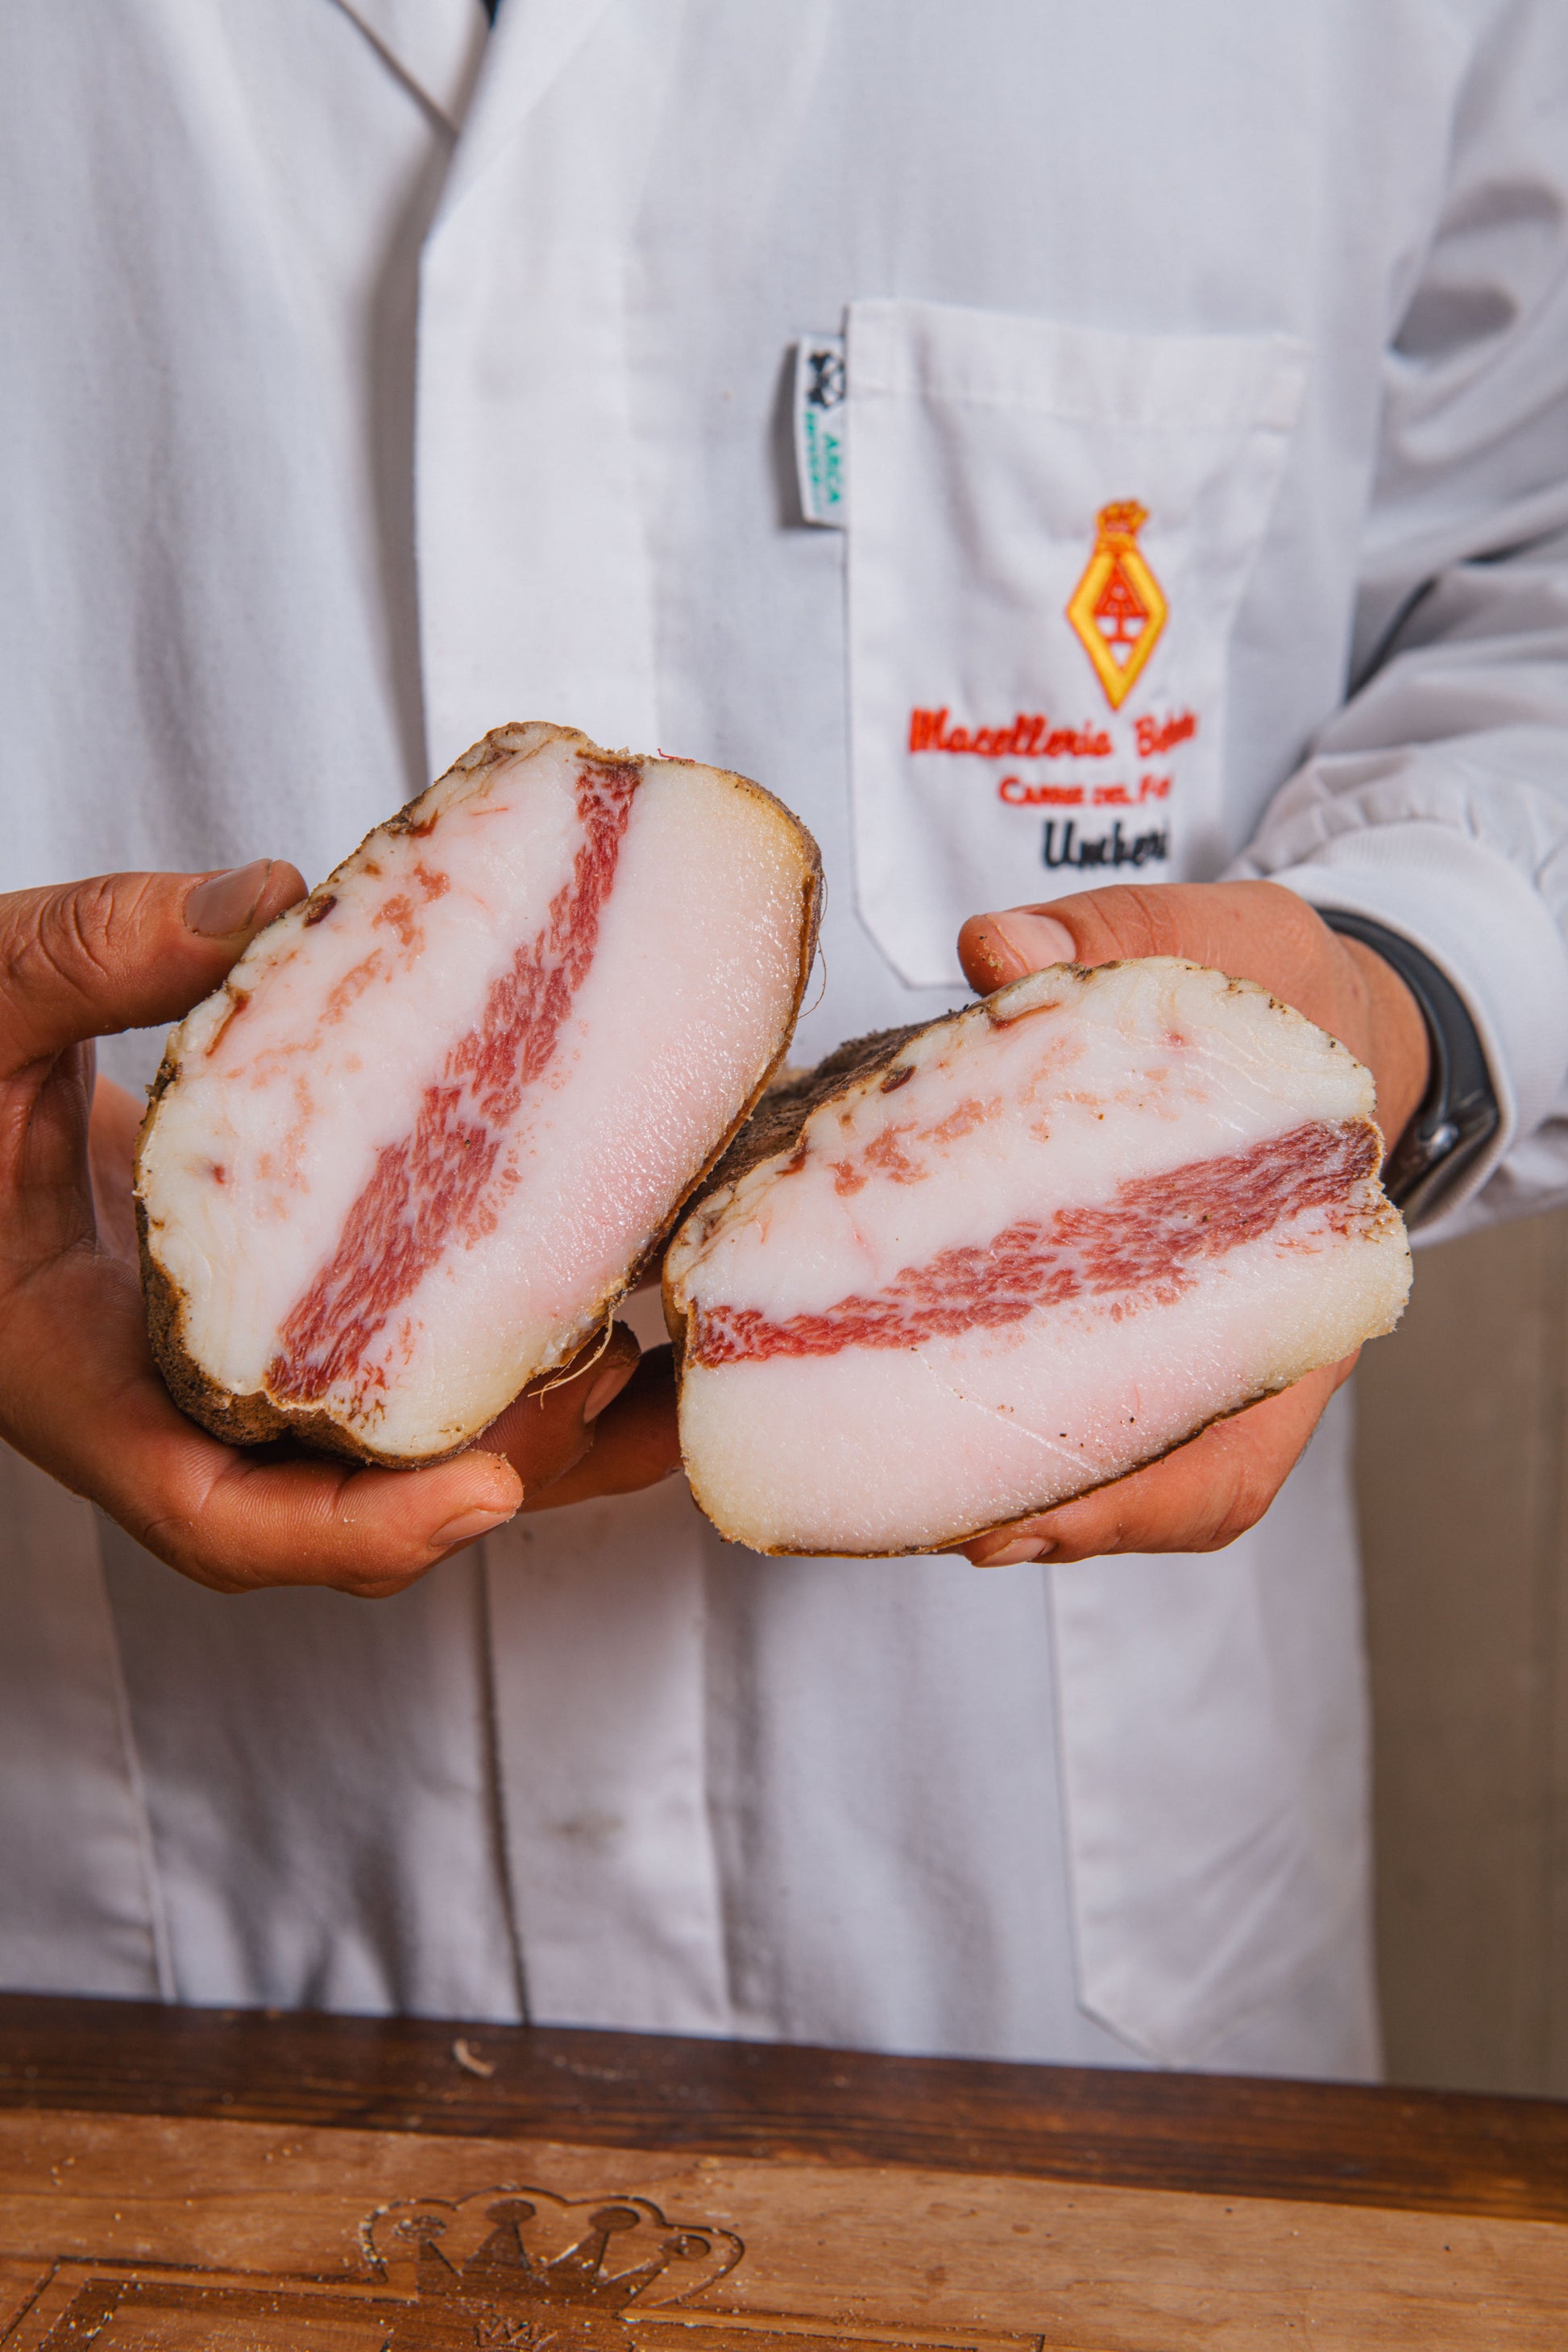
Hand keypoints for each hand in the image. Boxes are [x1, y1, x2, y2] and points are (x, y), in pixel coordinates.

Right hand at [0, 865, 678, 1598]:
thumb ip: (90, 956)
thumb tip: (265, 902)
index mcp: (79, 1379)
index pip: (214, 1515)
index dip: (351, 1529)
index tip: (479, 1489)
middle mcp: (173, 1402)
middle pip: (352, 1506)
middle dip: (502, 1473)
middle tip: (627, 1384)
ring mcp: (239, 1368)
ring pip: (403, 1447)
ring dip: (547, 1429)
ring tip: (681, 1366)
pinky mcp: (295, 1311)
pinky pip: (414, 1362)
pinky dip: (521, 1350)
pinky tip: (624, 1293)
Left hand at [952, 879, 1429, 1567]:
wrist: (1311, 1000)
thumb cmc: (1272, 983)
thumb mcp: (1216, 937)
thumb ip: (1112, 937)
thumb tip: (996, 950)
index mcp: (1300, 1263)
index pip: (1240, 1442)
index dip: (1135, 1500)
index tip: (1027, 1520)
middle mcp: (1253, 1327)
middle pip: (1181, 1482)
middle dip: (1066, 1516)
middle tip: (951, 1528)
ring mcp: (1196, 1328)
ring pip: (1137, 1459)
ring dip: (1034, 1492)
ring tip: (919, 1505)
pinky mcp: (1130, 1304)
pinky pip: (1096, 1402)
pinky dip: (1024, 1430)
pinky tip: (928, 1427)